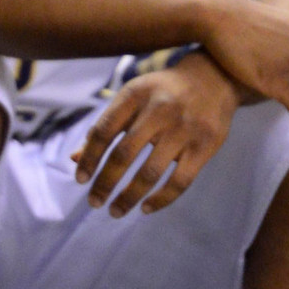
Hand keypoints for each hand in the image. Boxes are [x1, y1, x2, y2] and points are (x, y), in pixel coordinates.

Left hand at [72, 58, 237, 212]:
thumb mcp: (132, 98)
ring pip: (150, 173)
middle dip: (105, 183)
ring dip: (128, 197)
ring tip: (115, 211)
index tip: (80, 179)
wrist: (214, 77)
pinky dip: (161, 199)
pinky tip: (146, 208)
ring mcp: (183, 129)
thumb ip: (106, 126)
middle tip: (94, 202)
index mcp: (135, 94)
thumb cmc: (162, 93)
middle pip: (123, 155)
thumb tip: (74, 160)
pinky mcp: (205, 146)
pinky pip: (180, 181)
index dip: (89, 158)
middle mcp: (158, 110)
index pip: (104, 131)